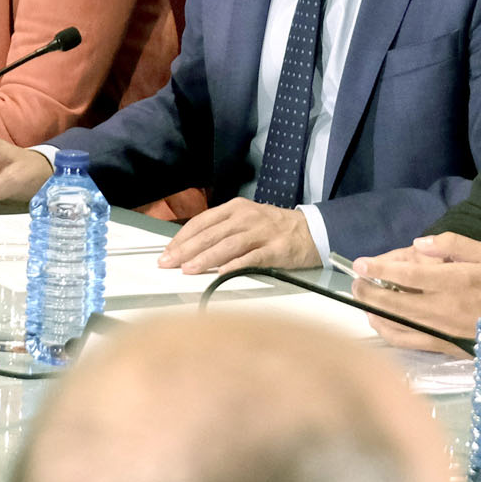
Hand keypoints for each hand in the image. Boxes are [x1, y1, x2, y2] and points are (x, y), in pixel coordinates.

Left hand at [157, 198, 318, 274]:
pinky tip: (221, 273)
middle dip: (186, 250)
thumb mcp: (245, 220)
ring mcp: (261, 232)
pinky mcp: (275, 249)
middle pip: (210, 233)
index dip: (182, 238)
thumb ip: (221, 231)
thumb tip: (190, 248)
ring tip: (188, 270)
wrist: (312, 231)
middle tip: (168, 263)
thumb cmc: (275, 229)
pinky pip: (252, 257)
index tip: (167, 252)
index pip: (202, 222)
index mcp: (235, 208)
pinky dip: (235, 265)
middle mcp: (246, 217)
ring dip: (205, 258)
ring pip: (227, 245)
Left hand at [351, 233, 480, 353]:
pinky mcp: (438, 347)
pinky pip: (404, 342)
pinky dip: (385, 331)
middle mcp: (441, 308)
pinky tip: (377, 321)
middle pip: (394, 300)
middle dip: (368, 290)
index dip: (381, 268)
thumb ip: (453, 244)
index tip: (361, 263)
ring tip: (362, 298)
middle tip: (355, 281)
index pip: (409, 274)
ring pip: (395, 322)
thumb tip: (419, 245)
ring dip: (372, 309)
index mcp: (454, 281)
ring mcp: (437, 330)